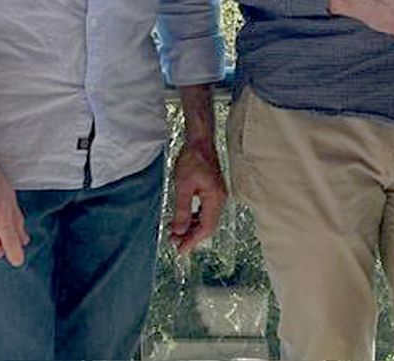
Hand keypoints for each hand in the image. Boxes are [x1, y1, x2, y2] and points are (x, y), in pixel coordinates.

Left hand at [168, 137, 226, 253]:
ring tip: (174, 232)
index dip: (192, 241)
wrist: (200, 141)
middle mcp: (220, 198)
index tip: (179, 250)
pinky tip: (182, 219)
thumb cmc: (192, 160)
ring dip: (191, 227)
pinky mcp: (213, 190)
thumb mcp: (183, 186)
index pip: (206, 228)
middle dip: (191, 236)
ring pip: (206, 219)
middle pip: (208, 226)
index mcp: (215, 199)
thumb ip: (182, 210)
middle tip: (173, 243)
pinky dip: (193, 217)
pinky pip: (205, 210)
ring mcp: (217, 194)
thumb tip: (179, 232)